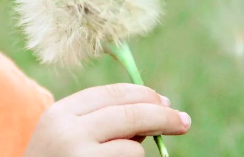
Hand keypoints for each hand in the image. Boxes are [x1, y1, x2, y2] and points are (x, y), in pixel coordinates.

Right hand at [23, 83, 191, 156]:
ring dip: (137, 155)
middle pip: (129, 113)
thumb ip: (102, 121)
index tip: (165, 101)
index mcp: (60, 113)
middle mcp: (68, 132)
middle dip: (162, 115)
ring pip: (134, 148)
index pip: (111, 94)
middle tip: (183, 121)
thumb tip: (157, 107)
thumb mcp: (68, 137)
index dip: (143, 94)